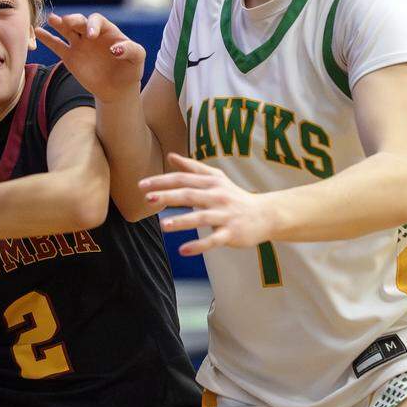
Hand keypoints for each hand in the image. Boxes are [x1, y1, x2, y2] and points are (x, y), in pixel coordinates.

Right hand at [35, 12, 145, 102]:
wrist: (118, 89)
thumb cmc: (130, 70)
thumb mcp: (137, 59)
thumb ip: (131, 50)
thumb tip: (116, 49)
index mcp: (107, 30)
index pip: (96, 20)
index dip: (93, 25)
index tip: (91, 36)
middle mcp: (91, 34)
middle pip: (79, 21)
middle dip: (73, 20)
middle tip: (68, 22)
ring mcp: (79, 44)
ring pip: (66, 29)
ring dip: (59, 23)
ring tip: (51, 19)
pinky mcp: (70, 57)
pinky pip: (57, 45)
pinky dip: (47, 38)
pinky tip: (38, 31)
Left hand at [142, 153, 272, 255]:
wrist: (265, 214)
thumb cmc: (235, 196)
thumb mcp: (216, 178)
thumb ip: (192, 167)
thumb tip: (170, 156)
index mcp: (211, 182)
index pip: (183, 179)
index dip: (162, 181)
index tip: (142, 185)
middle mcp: (217, 196)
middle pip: (190, 195)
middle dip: (168, 196)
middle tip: (147, 199)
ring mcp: (225, 215)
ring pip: (202, 217)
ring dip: (182, 221)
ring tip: (163, 226)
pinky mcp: (231, 233)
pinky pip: (214, 240)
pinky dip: (199, 246)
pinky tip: (183, 250)